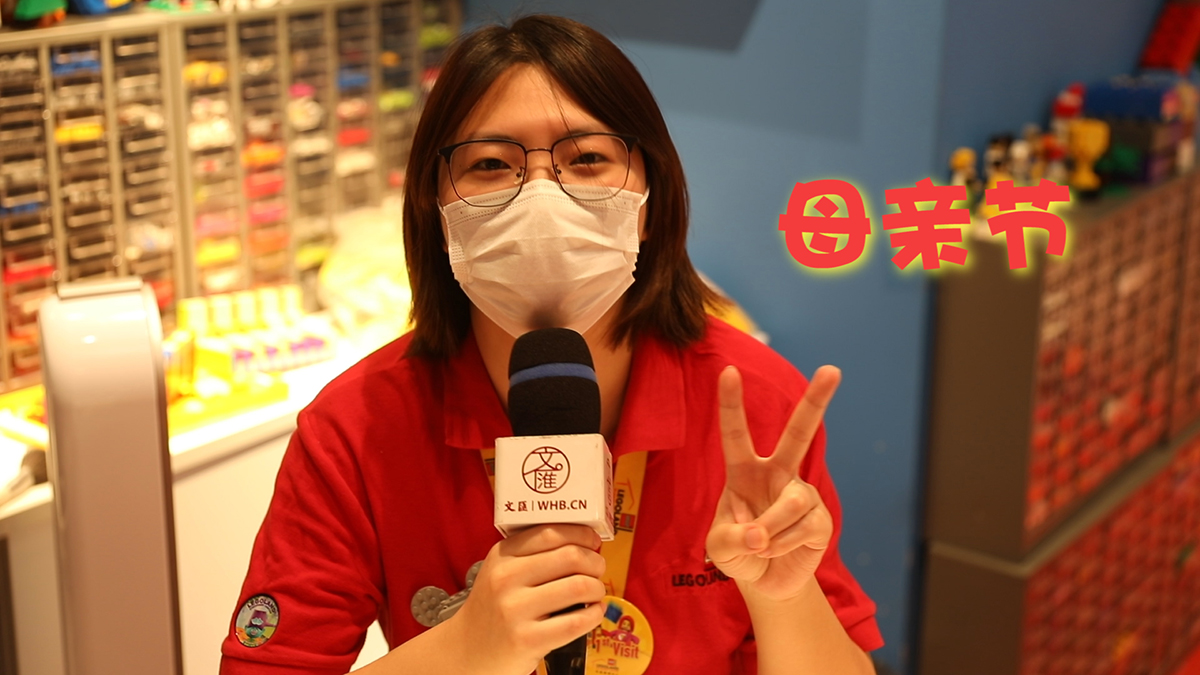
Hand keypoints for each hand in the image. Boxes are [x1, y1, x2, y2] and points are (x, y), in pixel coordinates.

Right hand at [450, 524, 606, 674]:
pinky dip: (595, 615)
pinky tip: (594, 612)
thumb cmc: (493, 609)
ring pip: (578, 586)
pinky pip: (576, 622)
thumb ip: (533, 554)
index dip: (581, 534)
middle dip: (595, 562)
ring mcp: (515, 610)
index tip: (593, 541)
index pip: (550, 533)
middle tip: (597, 569)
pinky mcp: (527, 640)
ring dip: (597, 588)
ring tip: (595, 593)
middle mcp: (506, 579)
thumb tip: (584, 541)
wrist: (467, 652)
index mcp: (502, 556)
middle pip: (570, 556)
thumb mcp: (501, 572)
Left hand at [704, 365, 839, 601]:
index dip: (731, 404)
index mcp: (745, 471)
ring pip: (790, 503)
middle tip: (832, 370)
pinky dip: (782, 546)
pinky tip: (776, 552)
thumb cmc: (738, 553)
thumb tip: (759, 534)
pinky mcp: (820, 520)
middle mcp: (777, 475)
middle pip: (798, 434)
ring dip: (770, 530)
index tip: (729, 371)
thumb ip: (729, 539)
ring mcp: (802, 495)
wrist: (765, 583)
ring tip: (759, 547)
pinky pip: (802, 527)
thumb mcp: (719, 548)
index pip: (737, 434)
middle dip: (816, 401)